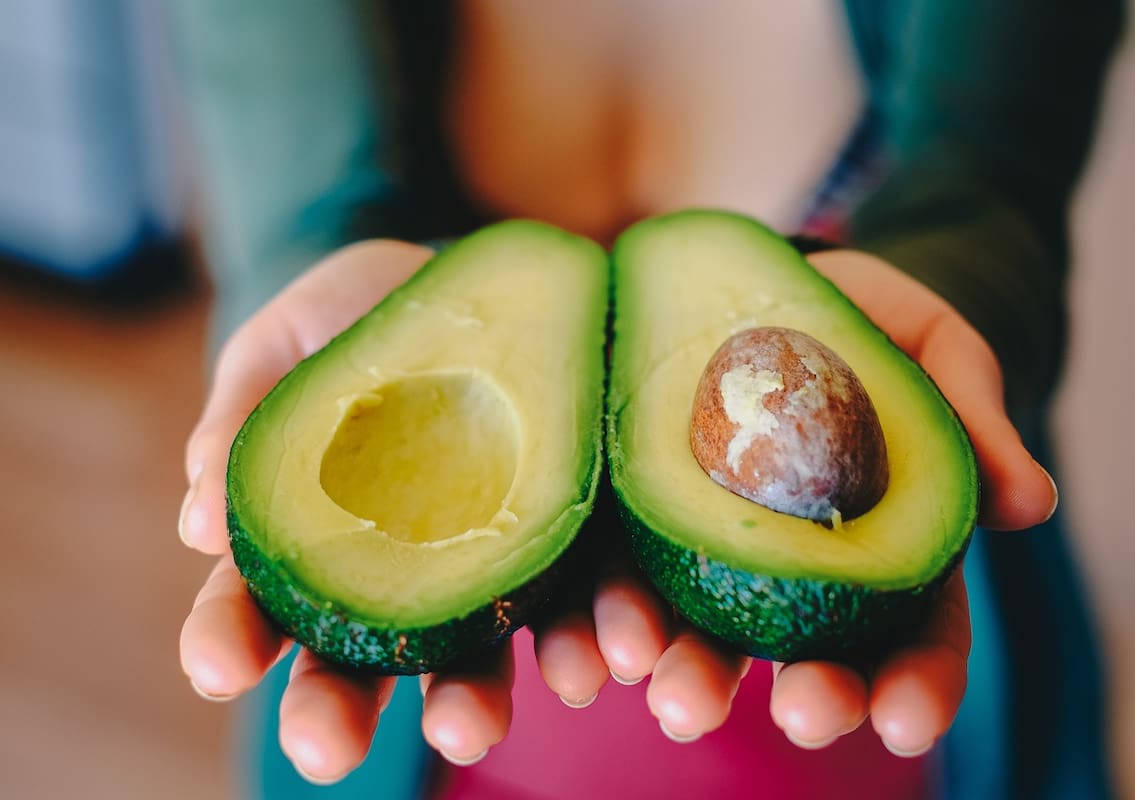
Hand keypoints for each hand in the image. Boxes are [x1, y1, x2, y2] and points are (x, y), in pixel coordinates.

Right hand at [177, 239, 676, 780]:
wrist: (477, 282)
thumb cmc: (361, 315)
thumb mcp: (287, 343)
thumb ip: (247, 419)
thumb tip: (200, 528)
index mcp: (313, 537)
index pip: (255, 601)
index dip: (227, 636)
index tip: (214, 666)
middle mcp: (400, 574)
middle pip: (359, 661)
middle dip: (338, 710)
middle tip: (323, 749)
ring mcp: (490, 564)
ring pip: (477, 655)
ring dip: (472, 702)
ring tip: (470, 727)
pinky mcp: (573, 539)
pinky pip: (588, 598)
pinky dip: (597, 634)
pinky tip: (607, 656)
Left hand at [561, 248, 1058, 755]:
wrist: (771, 284)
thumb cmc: (867, 322)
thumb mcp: (935, 349)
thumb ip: (973, 420)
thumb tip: (1030, 501)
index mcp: (884, 547)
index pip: (916, 633)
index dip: (917, 682)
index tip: (908, 721)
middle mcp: (796, 570)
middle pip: (809, 653)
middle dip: (810, 693)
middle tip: (803, 715)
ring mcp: (709, 548)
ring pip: (705, 632)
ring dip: (691, 674)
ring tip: (673, 697)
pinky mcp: (637, 515)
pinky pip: (616, 572)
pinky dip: (605, 619)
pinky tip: (594, 649)